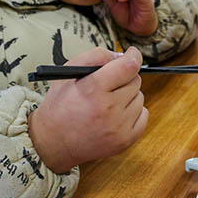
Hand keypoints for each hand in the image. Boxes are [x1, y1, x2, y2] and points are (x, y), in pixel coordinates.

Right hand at [30, 46, 146, 172]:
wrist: (53, 143)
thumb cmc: (60, 107)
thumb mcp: (68, 72)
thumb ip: (95, 56)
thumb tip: (121, 55)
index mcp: (93, 89)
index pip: (128, 66)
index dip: (133, 56)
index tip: (132, 54)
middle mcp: (108, 109)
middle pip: (135, 81)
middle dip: (124, 78)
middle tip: (109, 84)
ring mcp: (118, 127)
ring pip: (140, 98)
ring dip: (128, 96)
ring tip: (108, 103)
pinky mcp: (125, 140)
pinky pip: (143, 116)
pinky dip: (133, 112)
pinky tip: (117, 115)